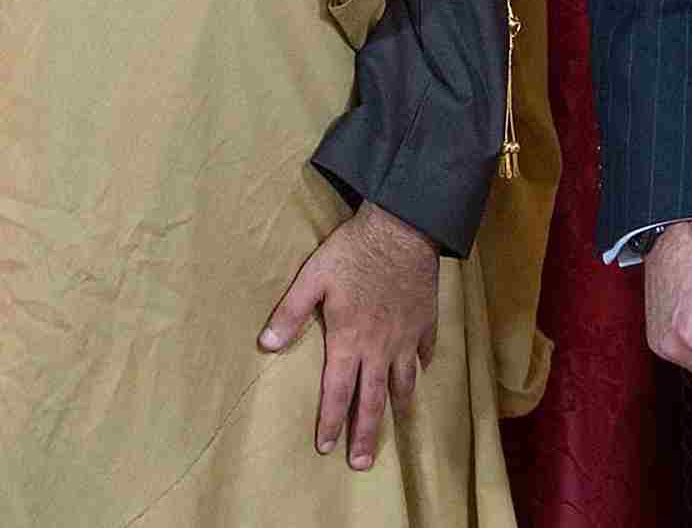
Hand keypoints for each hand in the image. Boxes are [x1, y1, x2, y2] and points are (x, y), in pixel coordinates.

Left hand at [260, 202, 440, 470]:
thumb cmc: (353, 252)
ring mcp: (407, 336)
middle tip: (361, 463)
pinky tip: (419, 372)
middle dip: (365, 434)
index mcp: (350, 340)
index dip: (331, 422)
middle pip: (373, 400)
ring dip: (397, 407)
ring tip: (396, 425)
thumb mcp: (313, 278)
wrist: (404, 228)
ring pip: (404, 382)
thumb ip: (290, 314)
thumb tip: (265, 345)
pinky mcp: (426, 320)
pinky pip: (425, 351)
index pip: (338, 392)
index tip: (326, 447)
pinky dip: (421, 366)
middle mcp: (380, 347)